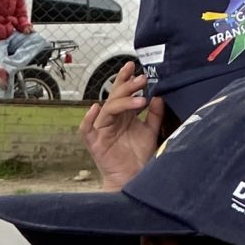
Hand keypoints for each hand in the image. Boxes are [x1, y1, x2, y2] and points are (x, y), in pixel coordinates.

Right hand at [79, 61, 164, 190]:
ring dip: (122, 102)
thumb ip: (155, 114)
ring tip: (140, 100)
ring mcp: (102, 130)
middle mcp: (112, 119)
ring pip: (107, 110)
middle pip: (115, 97)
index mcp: (123, 114)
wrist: (134, 178)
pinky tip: (94, 109)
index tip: (134, 67)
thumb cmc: (139, 156)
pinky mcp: (95, 144)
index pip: (123, 93)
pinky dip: (87, 120)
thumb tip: (158, 96)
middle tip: (141, 80)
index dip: (126, 79)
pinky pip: (86, 130)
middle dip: (127, 86)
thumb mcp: (151, 131)